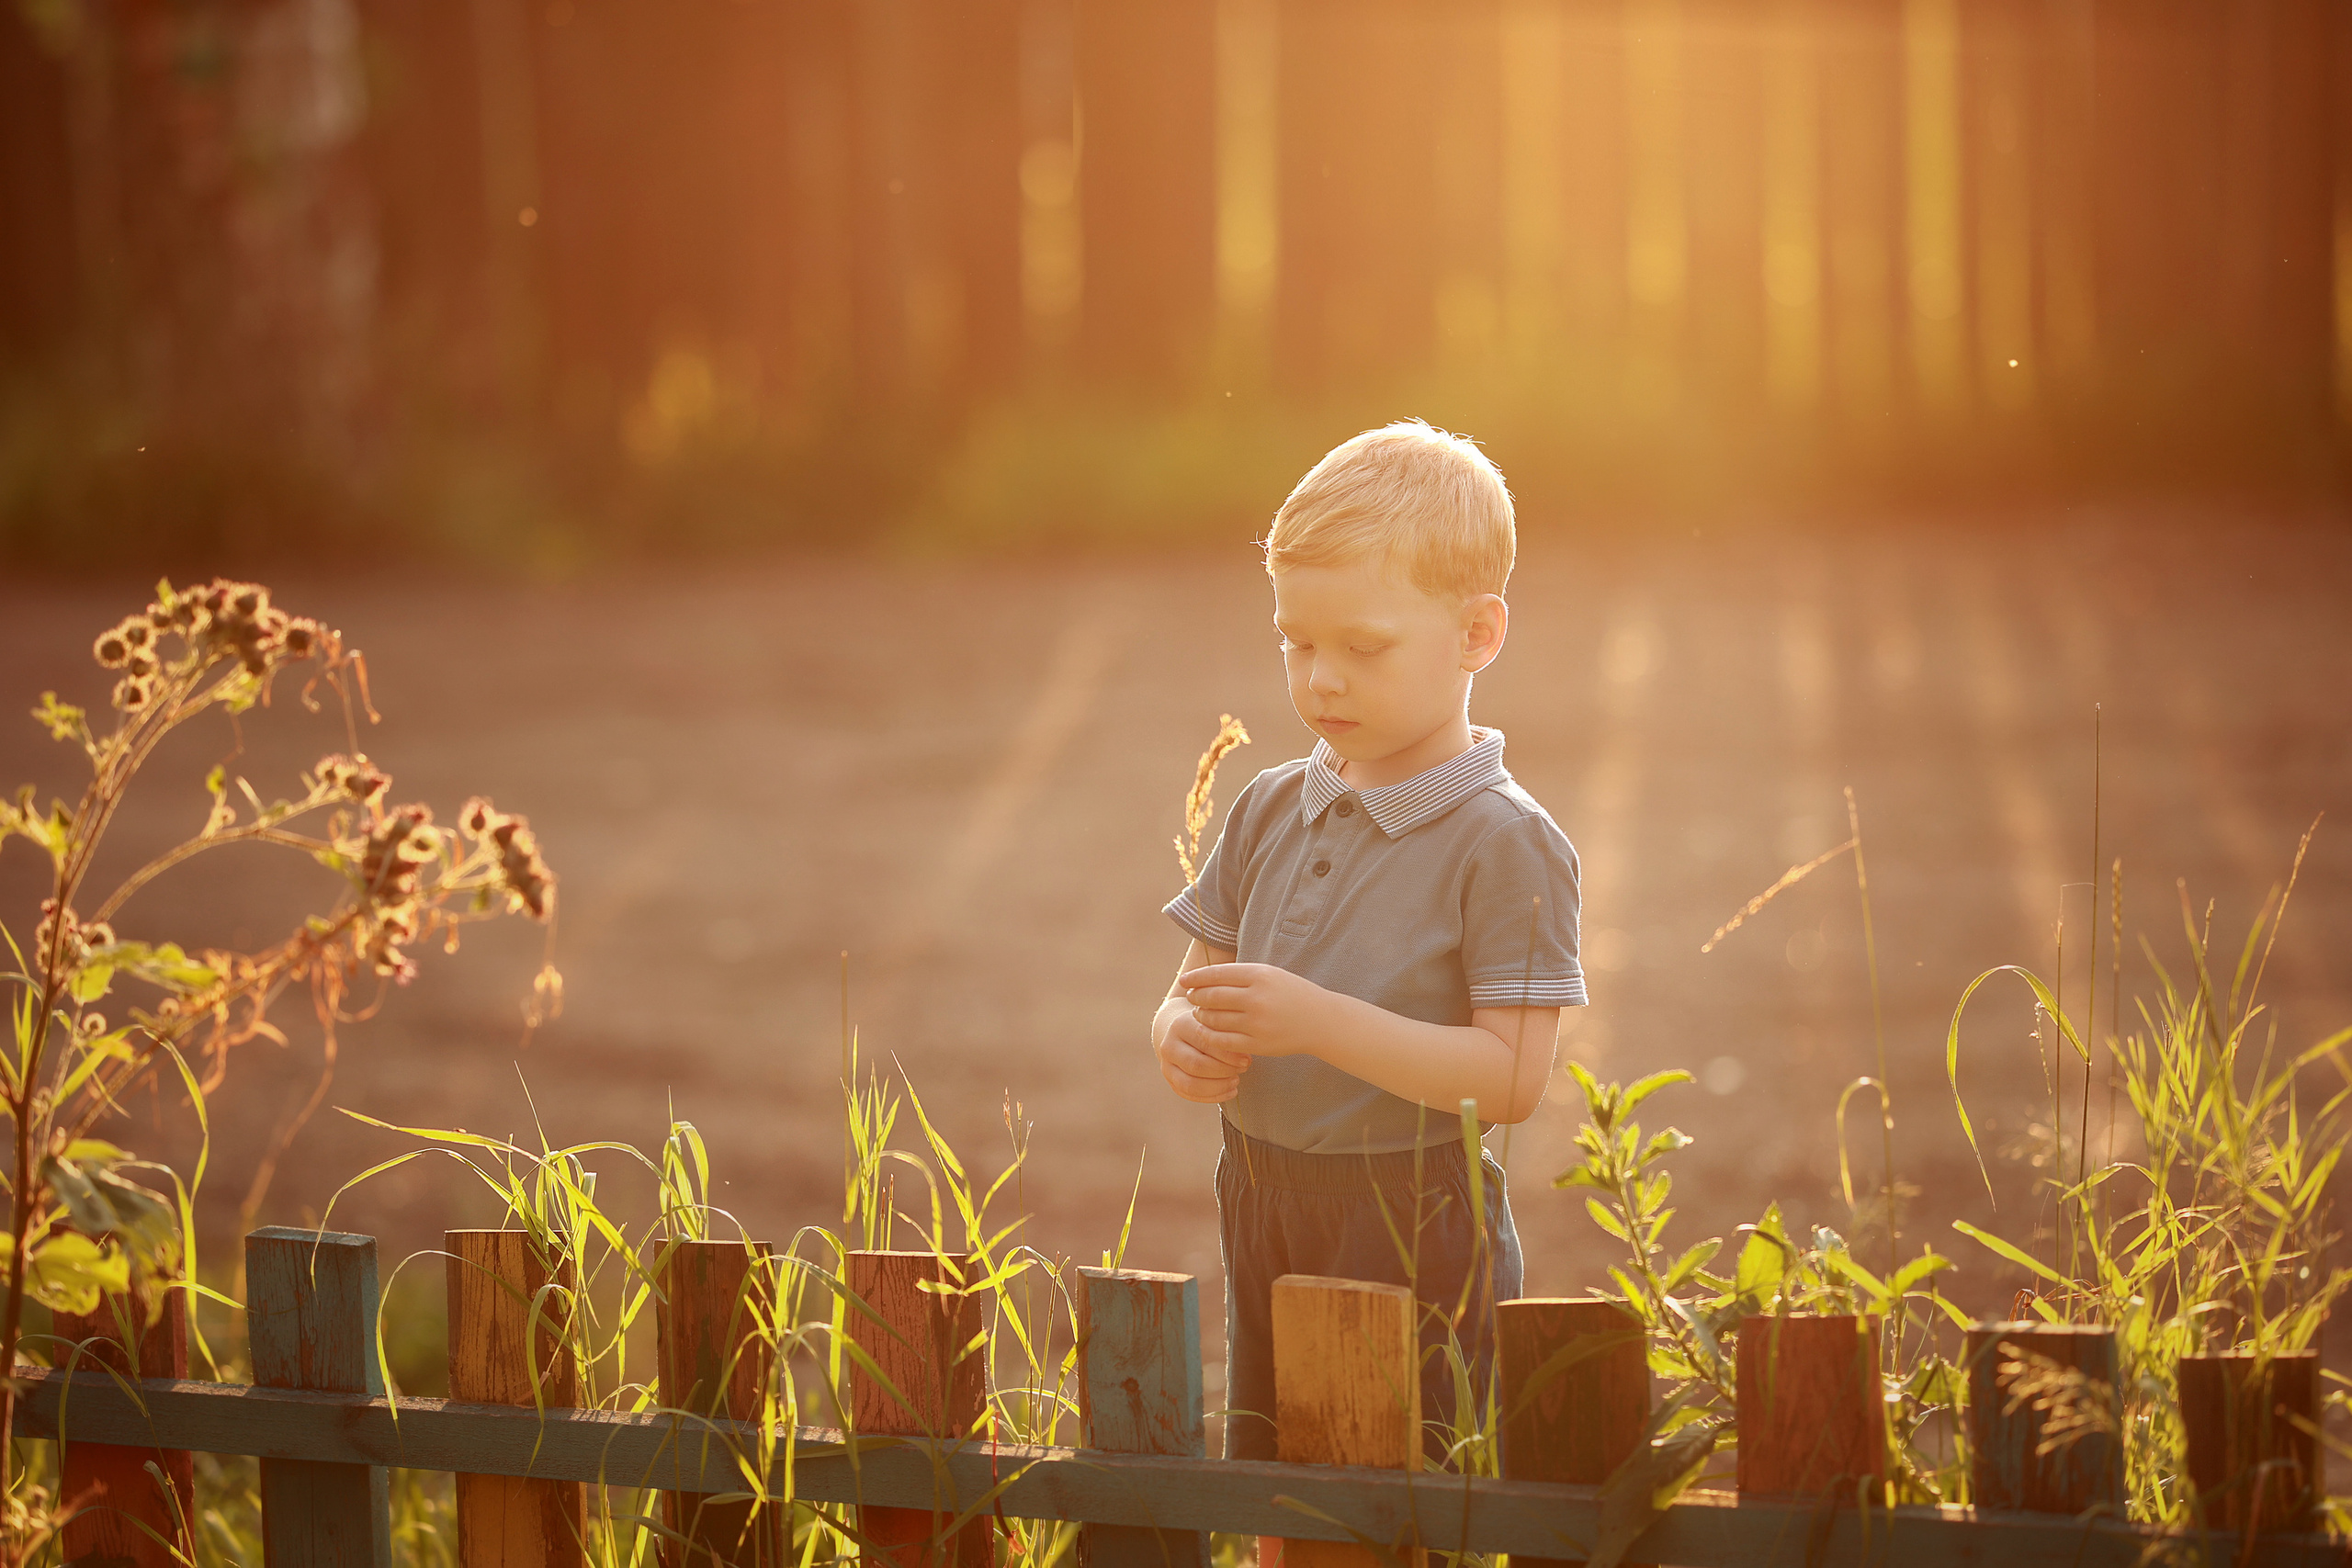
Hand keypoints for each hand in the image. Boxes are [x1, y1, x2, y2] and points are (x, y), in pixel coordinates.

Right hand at [1156, 996, 1251, 1102]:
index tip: (1247, 1059)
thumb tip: (1245, 1056)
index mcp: (1181, 1025)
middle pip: (1197, 1065)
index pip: (1205, 1043)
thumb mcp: (1215, 1020)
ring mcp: (1166, 1065)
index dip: (1228, 1055)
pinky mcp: (1171, 1080)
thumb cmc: (1206, 1025)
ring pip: (1191, 1084)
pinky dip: (1213, 1096)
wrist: (1181, 1030)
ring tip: (1236, 1081)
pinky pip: (1190, 1095)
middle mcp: (1169, 1045)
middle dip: (1224, 1071)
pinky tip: (1231, 1091)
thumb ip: (1228, 1032)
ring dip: (1218, 1086)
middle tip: (1243, 1069)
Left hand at [1177, 963, 1336, 1060]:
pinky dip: (1210, 1036)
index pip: (1217, 974)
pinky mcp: (1258, 1044)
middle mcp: (1257, 998)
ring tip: (1200, 1013)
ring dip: (1201, 1016)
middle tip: (1191, 997)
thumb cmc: (1291, 994)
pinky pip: (1223, 1041)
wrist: (1320, 1021)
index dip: (1197, 978)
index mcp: (1260, 975)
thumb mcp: (1270, 975)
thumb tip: (1204, 978)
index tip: (1185, 981)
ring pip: (1214, 1019)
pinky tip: (1208, 1031)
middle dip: (1196, 997)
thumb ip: (1240, 975)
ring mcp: (1257, 1023)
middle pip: (1212, 997)